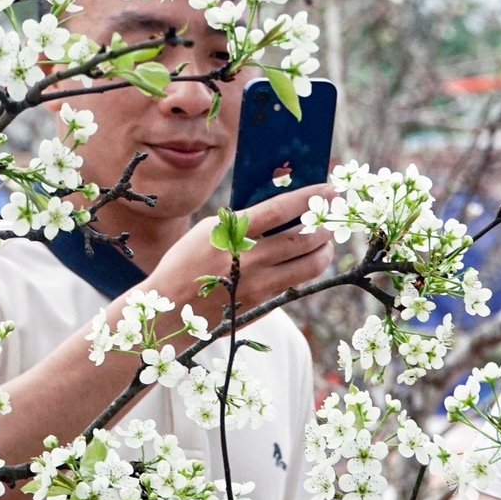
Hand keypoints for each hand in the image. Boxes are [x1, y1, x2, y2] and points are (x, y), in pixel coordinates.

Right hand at [144, 183, 335, 319]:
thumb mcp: (208, 232)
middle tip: (331, 218)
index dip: (308, 198)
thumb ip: (242, 221)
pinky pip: (295, 283)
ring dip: (324, 250)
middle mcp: (248, 259)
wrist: (169, 309)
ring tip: (325, 242)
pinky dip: (306, 269)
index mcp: (231, 233)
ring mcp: (258, 285)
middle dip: (324, 226)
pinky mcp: (263, 305)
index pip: (280, 210)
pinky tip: (307, 261)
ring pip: (309, 265)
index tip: (328, 190)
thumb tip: (281, 210)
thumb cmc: (186, 262)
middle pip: (302, 239)